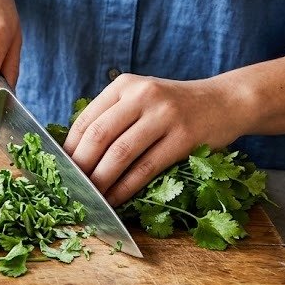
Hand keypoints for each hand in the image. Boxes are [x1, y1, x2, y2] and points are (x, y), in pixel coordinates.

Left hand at [62, 74, 245, 205]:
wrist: (225, 102)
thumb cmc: (173, 107)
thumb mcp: (140, 98)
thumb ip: (112, 116)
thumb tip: (74, 153)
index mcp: (123, 85)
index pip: (86, 120)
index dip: (69, 148)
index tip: (59, 169)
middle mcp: (142, 95)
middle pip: (98, 136)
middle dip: (81, 166)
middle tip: (71, 187)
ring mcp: (164, 115)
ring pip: (120, 154)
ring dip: (101, 180)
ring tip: (91, 197)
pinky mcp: (184, 137)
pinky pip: (146, 168)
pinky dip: (126, 187)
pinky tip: (116, 199)